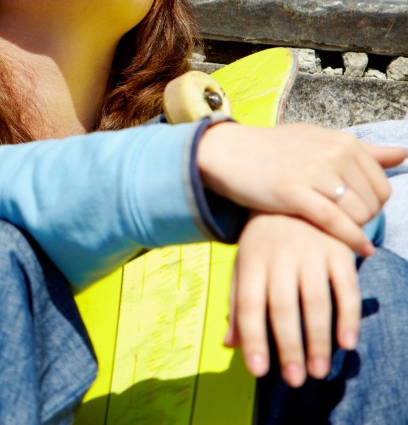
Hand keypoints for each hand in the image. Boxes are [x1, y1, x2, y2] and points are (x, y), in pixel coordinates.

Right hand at [197, 122, 403, 255]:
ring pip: (358, 213)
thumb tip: (404, 154)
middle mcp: (333, 154)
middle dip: (366, 218)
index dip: (374, 204)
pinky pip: (336, 222)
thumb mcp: (318, 140)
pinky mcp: (295, 193)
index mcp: (343, 141)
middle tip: (346, 225)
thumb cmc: (272, 149)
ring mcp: (315, 173)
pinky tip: (361, 251)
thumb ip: (363, 150)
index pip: (381, 183)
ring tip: (342, 234)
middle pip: (373, 200)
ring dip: (357, 230)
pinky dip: (352, 239)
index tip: (357, 213)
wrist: (227, 153)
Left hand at [227, 212, 359, 387]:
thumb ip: (237, 303)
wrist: (296, 195)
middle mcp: (279, 257)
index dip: (253, 338)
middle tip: (295, 380)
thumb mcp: (245, 264)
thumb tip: (228, 343)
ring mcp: (310, 252)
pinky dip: (348, 316)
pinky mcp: (338, 251)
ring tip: (318, 371)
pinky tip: (346, 343)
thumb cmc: (265, 239)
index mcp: (250, 260)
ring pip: (315, 302)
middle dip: (289, 347)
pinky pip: (346, 287)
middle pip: (282, 308)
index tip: (258, 371)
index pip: (248, 305)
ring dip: (318, 340)